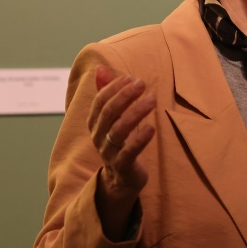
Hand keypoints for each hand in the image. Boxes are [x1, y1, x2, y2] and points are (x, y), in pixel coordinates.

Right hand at [88, 65, 156, 235]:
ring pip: (119, 130)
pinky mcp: (123, 166)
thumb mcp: (111, 118)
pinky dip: (140, 139)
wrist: (120, 179)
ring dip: (136, 112)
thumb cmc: (118, 142)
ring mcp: (109, 152)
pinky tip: (152, 127)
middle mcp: (98, 137)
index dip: (114, 88)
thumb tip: (100, 68)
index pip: (100, 101)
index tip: (130, 78)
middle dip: (124, 96)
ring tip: (152, 100)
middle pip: (108, 112)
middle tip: (142, 84)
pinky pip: (130, 151)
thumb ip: (105, 93)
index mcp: (94, 123)